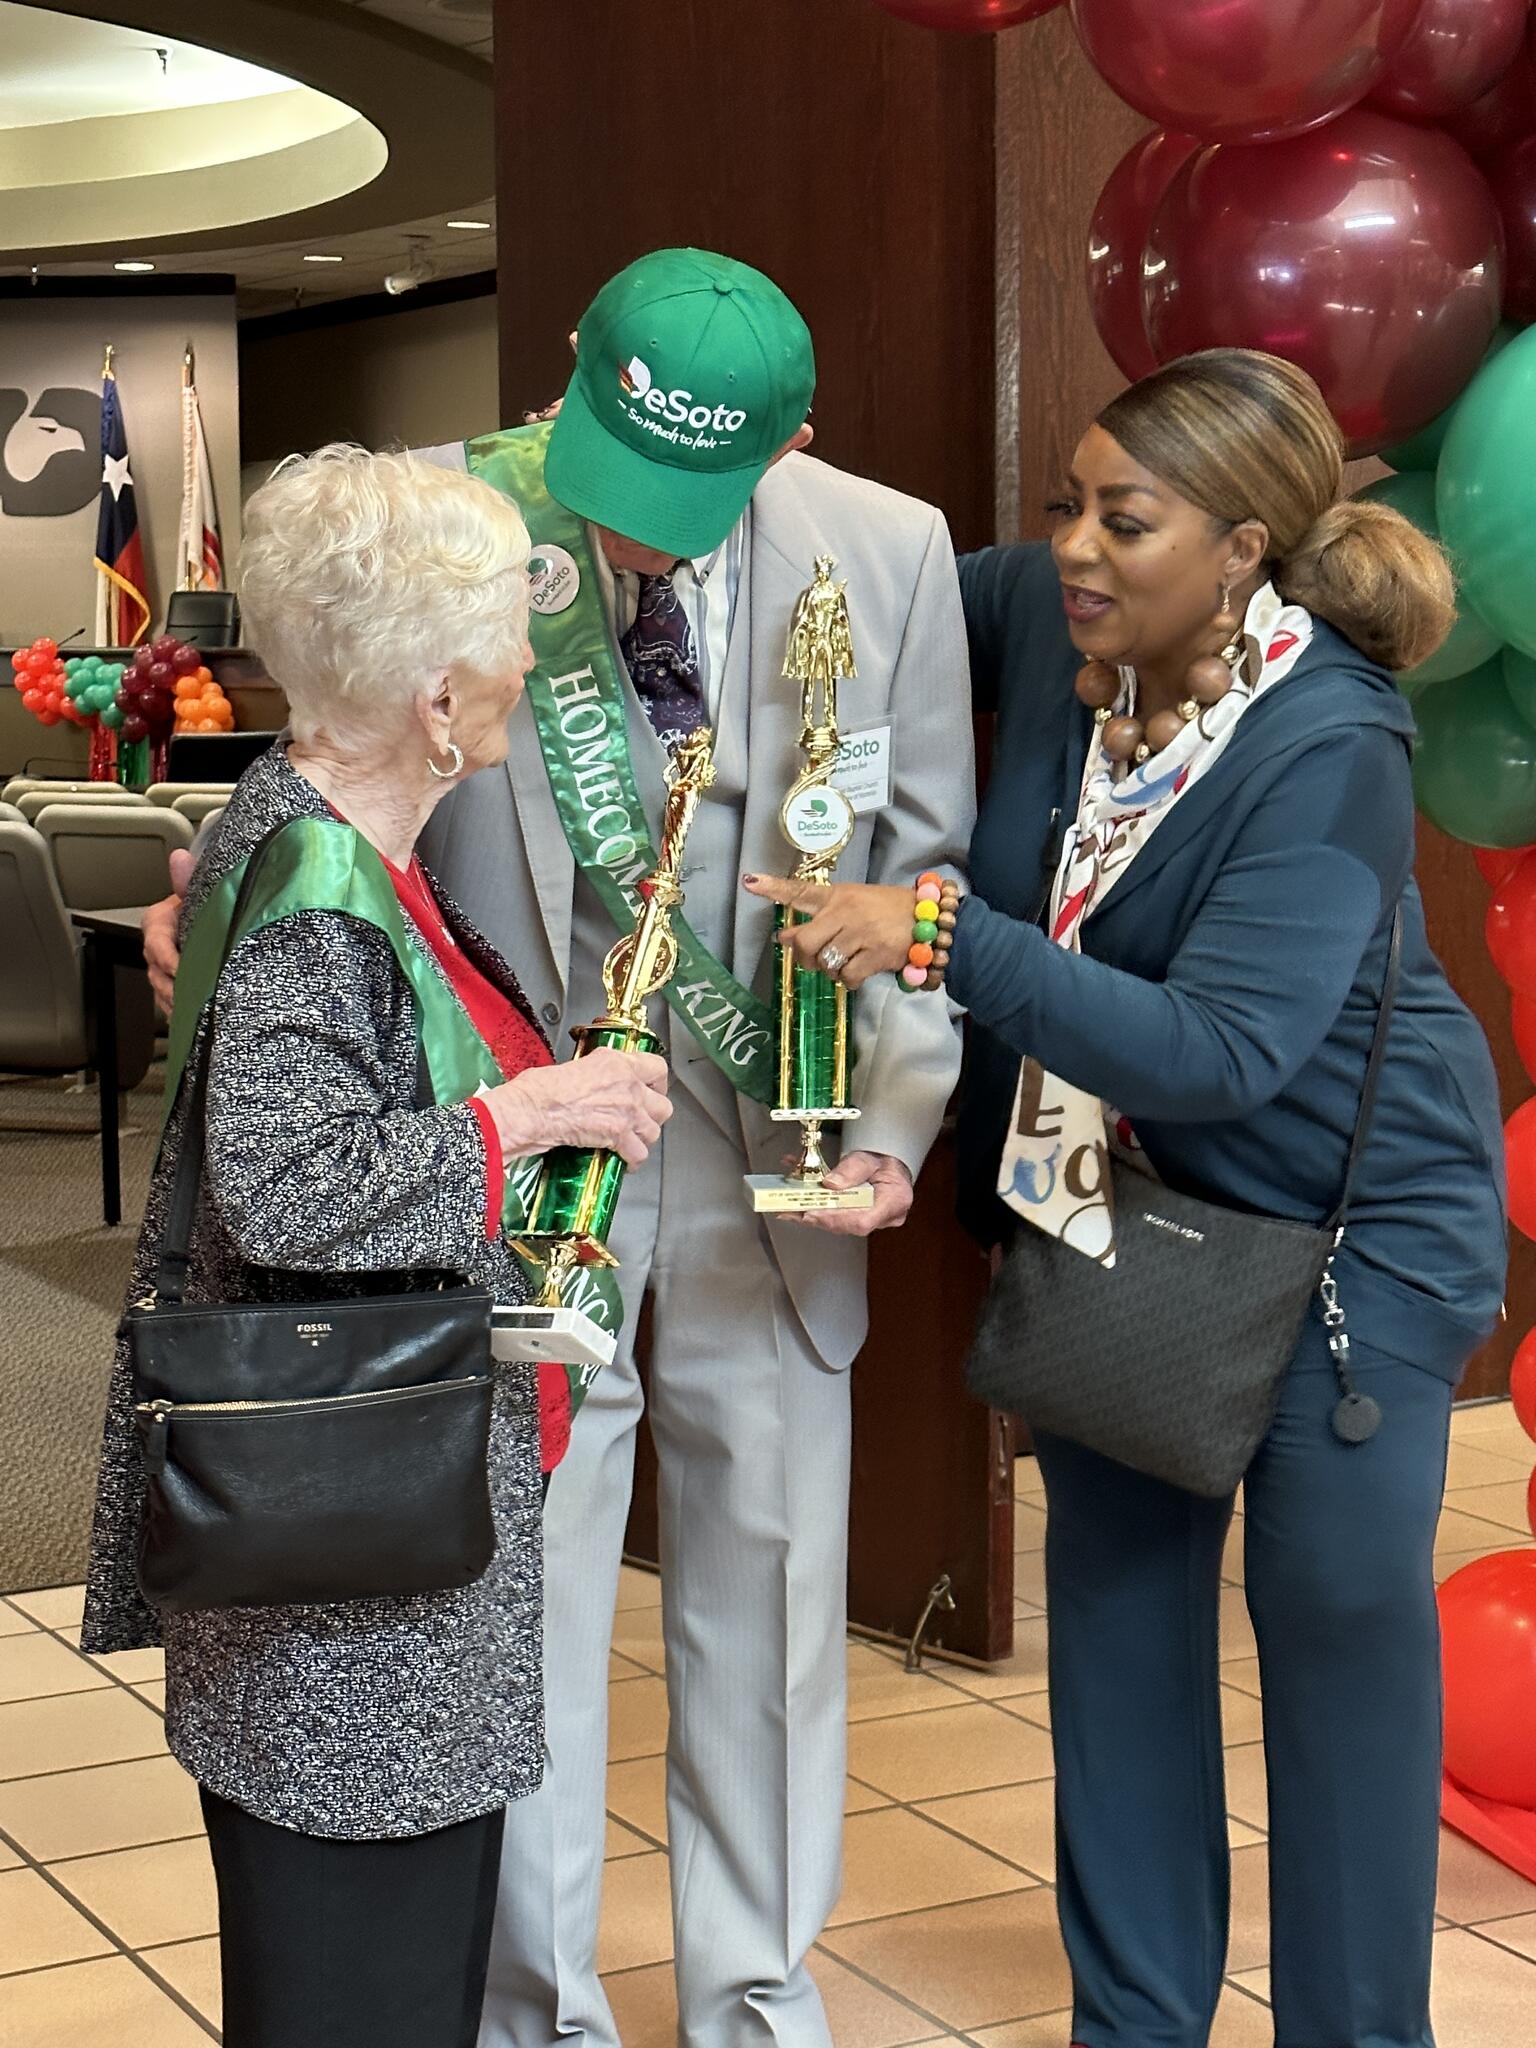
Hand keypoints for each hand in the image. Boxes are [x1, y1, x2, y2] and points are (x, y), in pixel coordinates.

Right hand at [142, 850, 194, 1013]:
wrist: (213, 918)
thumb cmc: (202, 905)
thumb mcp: (197, 891)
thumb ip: (187, 879)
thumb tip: (180, 858)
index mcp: (158, 922)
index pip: (155, 942)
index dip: (167, 957)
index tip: (181, 968)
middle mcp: (155, 947)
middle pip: (157, 971)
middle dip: (173, 985)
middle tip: (191, 996)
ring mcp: (162, 969)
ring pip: (162, 990)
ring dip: (176, 1000)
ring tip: (194, 1008)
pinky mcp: (172, 985)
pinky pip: (169, 1003)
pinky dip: (181, 1010)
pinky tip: (195, 1015)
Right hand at [485, 1048, 670, 1168]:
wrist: (533, 1109)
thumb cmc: (541, 1088)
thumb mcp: (576, 1065)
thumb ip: (598, 1072)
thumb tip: (599, 1081)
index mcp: (618, 1063)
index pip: (658, 1068)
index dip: (657, 1082)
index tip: (652, 1089)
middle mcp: (629, 1085)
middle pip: (663, 1105)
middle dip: (653, 1115)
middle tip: (641, 1119)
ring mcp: (627, 1111)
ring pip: (654, 1131)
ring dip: (642, 1139)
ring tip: (631, 1141)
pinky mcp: (619, 1135)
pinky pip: (639, 1154)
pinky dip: (632, 1161)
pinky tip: (623, 1160)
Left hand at [740, 874, 917, 989]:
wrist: (928, 918)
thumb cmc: (887, 910)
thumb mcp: (853, 903)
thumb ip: (820, 918)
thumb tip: (784, 938)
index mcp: (837, 896)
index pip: (800, 891)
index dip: (773, 888)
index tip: (749, 882)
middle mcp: (845, 912)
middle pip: (804, 941)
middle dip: (804, 957)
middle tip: (815, 960)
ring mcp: (860, 933)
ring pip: (825, 962)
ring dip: (830, 970)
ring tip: (844, 962)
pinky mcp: (875, 954)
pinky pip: (847, 977)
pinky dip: (849, 981)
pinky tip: (859, 972)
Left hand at [789, 1149, 913, 1236]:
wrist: (891, 1166)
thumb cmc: (884, 1162)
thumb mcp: (869, 1157)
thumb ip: (851, 1169)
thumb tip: (830, 1183)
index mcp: (894, 1201)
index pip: (862, 1220)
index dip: (835, 1218)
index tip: (813, 1212)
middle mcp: (885, 1217)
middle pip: (847, 1224)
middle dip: (817, 1217)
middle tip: (792, 1210)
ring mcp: (873, 1222)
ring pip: (839, 1225)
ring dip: (812, 1216)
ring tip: (789, 1209)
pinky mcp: (859, 1221)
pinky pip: (837, 1221)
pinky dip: (815, 1214)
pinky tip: (796, 1209)